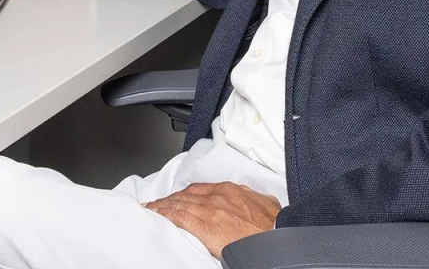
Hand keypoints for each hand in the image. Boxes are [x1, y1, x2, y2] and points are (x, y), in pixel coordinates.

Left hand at [144, 182, 280, 257]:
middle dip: (171, 199)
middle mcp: (217, 196)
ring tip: (152, 208)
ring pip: (179, 203)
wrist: (276, 240)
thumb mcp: (267, 205)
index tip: (178, 197)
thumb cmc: (274, 227)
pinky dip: (164, 214)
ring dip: (163, 206)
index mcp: (231, 191)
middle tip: (159, 203)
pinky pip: (178, 217)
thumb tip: (256, 201)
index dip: (186, 194)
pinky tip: (156, 215)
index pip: (201, 189)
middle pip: (187, 195)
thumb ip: (255, 200)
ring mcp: (210, 210)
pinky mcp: (204, 226)